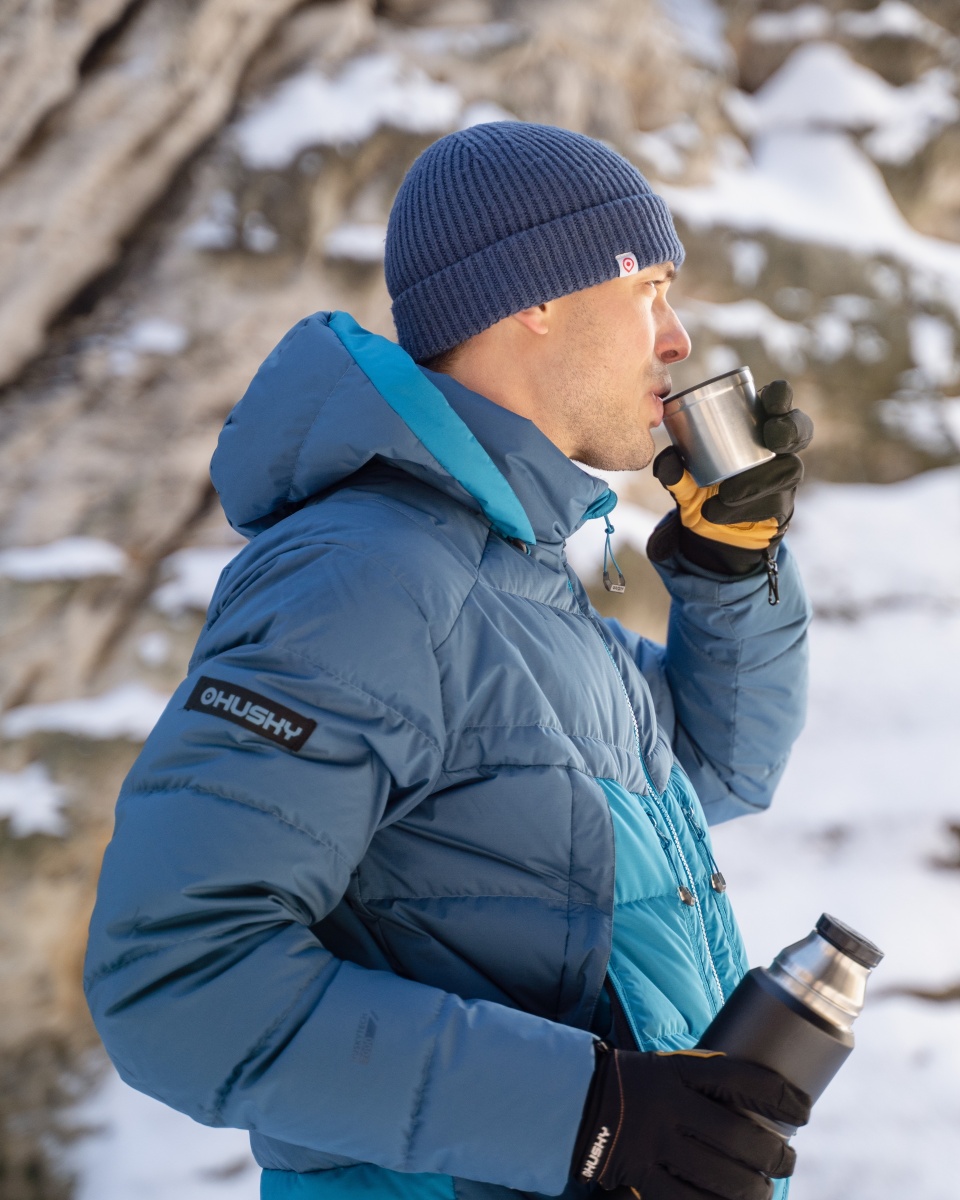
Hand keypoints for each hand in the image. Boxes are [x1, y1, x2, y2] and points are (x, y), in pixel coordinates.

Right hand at [571, 1045, 810, 1199]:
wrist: (580, 1101)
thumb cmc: (639, 1083)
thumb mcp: (670, 1067)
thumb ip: (708, 1081)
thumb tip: (764, 1099)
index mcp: (679, 1072)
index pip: (741, 1079)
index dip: (780, 1097)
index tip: (804, 1110)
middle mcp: (670, 1106)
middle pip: (738, 1136)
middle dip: (773, 1156)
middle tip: (786, 1161)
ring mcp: (655, 1143)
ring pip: (720, 1176)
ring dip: (753, 1189)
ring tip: (763, 1190)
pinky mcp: (642, 1175)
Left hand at [647, 381, 812, 579]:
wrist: (707, 530)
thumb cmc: (699, 487)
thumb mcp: (681, 477)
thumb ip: (672, 467)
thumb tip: (669, 459)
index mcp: (753, 424)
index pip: (777, 402)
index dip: (780, 396)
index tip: (770, 399)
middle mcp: (776, 447)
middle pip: (800, 429)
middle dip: (790, 429)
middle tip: (772, 438)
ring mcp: (784, 475)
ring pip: (788, 470)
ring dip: (758, 481)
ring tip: (727, 493)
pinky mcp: (783, 504)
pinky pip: (774, 503)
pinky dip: (744, 508)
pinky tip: (718, 512)